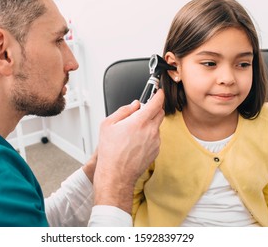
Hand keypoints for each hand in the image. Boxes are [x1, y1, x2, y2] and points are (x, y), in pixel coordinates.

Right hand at [93, 90, 164, 212]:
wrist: (116, 174)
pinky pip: (155, 138)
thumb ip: (123, 110)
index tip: (158, 92)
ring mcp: (155, 141)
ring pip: (157, 126)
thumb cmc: (110, 151)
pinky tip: (136, 143)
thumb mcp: (108, 124)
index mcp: (139, 121)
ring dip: (150, 124)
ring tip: (134, 133)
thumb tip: (134, 105)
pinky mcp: (156, 151)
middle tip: (142, 112)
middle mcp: (151, 130)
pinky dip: (149, 136)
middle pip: (160, 113)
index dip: (159, 95)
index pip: (156, 102)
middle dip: (154, 109)